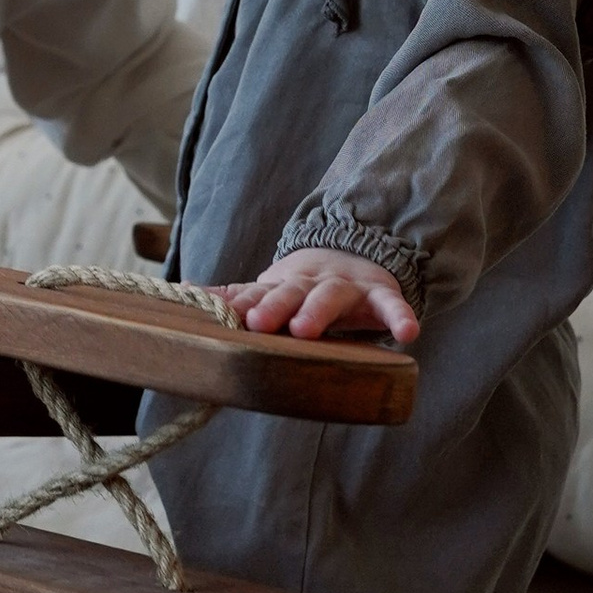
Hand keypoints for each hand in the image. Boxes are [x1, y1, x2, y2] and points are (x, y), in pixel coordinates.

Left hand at [220, 257, 419, 346]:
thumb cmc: (302, 288)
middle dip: (274, 306)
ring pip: (331, 296)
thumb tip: (183, 291)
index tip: (227, 317)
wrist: (353, 258)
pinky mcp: (379, 294)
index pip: (258, 294)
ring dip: (318, 311)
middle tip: (258, 323)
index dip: (243, 304)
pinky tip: (408, 333)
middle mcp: (310, 284)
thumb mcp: (270, 291)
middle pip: (290, 292)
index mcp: (281, 286)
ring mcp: (345, 287)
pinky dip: (400, 316)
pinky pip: (392, 304)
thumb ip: (234, 295)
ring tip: (307, 329)